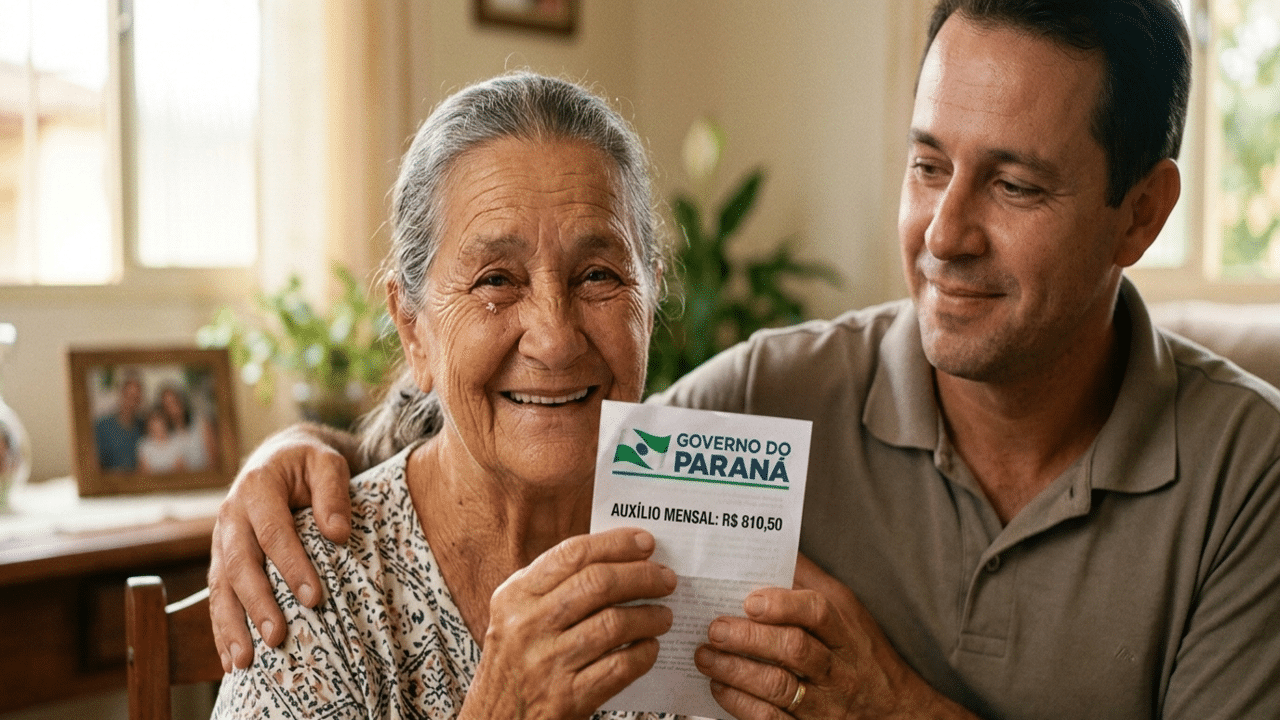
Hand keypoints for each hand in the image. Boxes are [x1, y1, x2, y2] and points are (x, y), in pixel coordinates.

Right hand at [208, 424, 355, 671]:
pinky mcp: (220, 558)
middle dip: (258, 603)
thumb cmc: (308, 464)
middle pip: (239, 564)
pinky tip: (228, 660)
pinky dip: (220, 629)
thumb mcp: (327, 462)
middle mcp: (231, 515)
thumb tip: (338, 533)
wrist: (278, 457)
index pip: (273, 532)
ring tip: (244, 661)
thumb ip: (333, 491)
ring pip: (220, 586)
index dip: (291, 565)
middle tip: (278, 636)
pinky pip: (215, 595)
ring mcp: (221, 539)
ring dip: (231, 625)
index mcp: (257, 487)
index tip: (314, 597)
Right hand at [460, 528, 676, 719]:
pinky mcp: (567, 698)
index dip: (615, 543)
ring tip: (663, 615)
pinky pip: (619, 667)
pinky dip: (643, 654)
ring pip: (614, 623)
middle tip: (665, 579)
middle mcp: (527, 625)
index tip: (645, 543)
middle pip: (598, 583)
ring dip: (649, 616)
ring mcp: (547, 662)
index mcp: (515, 596)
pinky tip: (649, 648)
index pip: (572, 554)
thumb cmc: (513, 664)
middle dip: (642, 576)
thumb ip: (553, 586)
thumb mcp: (515, 616)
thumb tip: (616, 558)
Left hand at [693, 555, 975, 718]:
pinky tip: (720, 688)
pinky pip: (771, 719)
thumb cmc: (861, 651)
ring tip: (705, 656)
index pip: (818, 612)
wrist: (895, 710)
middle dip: (749, 639)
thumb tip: (771, 545)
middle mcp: (838, 667)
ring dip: (735, 671)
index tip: (750, 601)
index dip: (783, 605)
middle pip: (794, 650)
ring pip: (778, 687)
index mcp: (846, 630)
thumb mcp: (847, 610)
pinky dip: (740, 704)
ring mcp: (825, 702)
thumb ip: (809, 580)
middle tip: (715, 628)